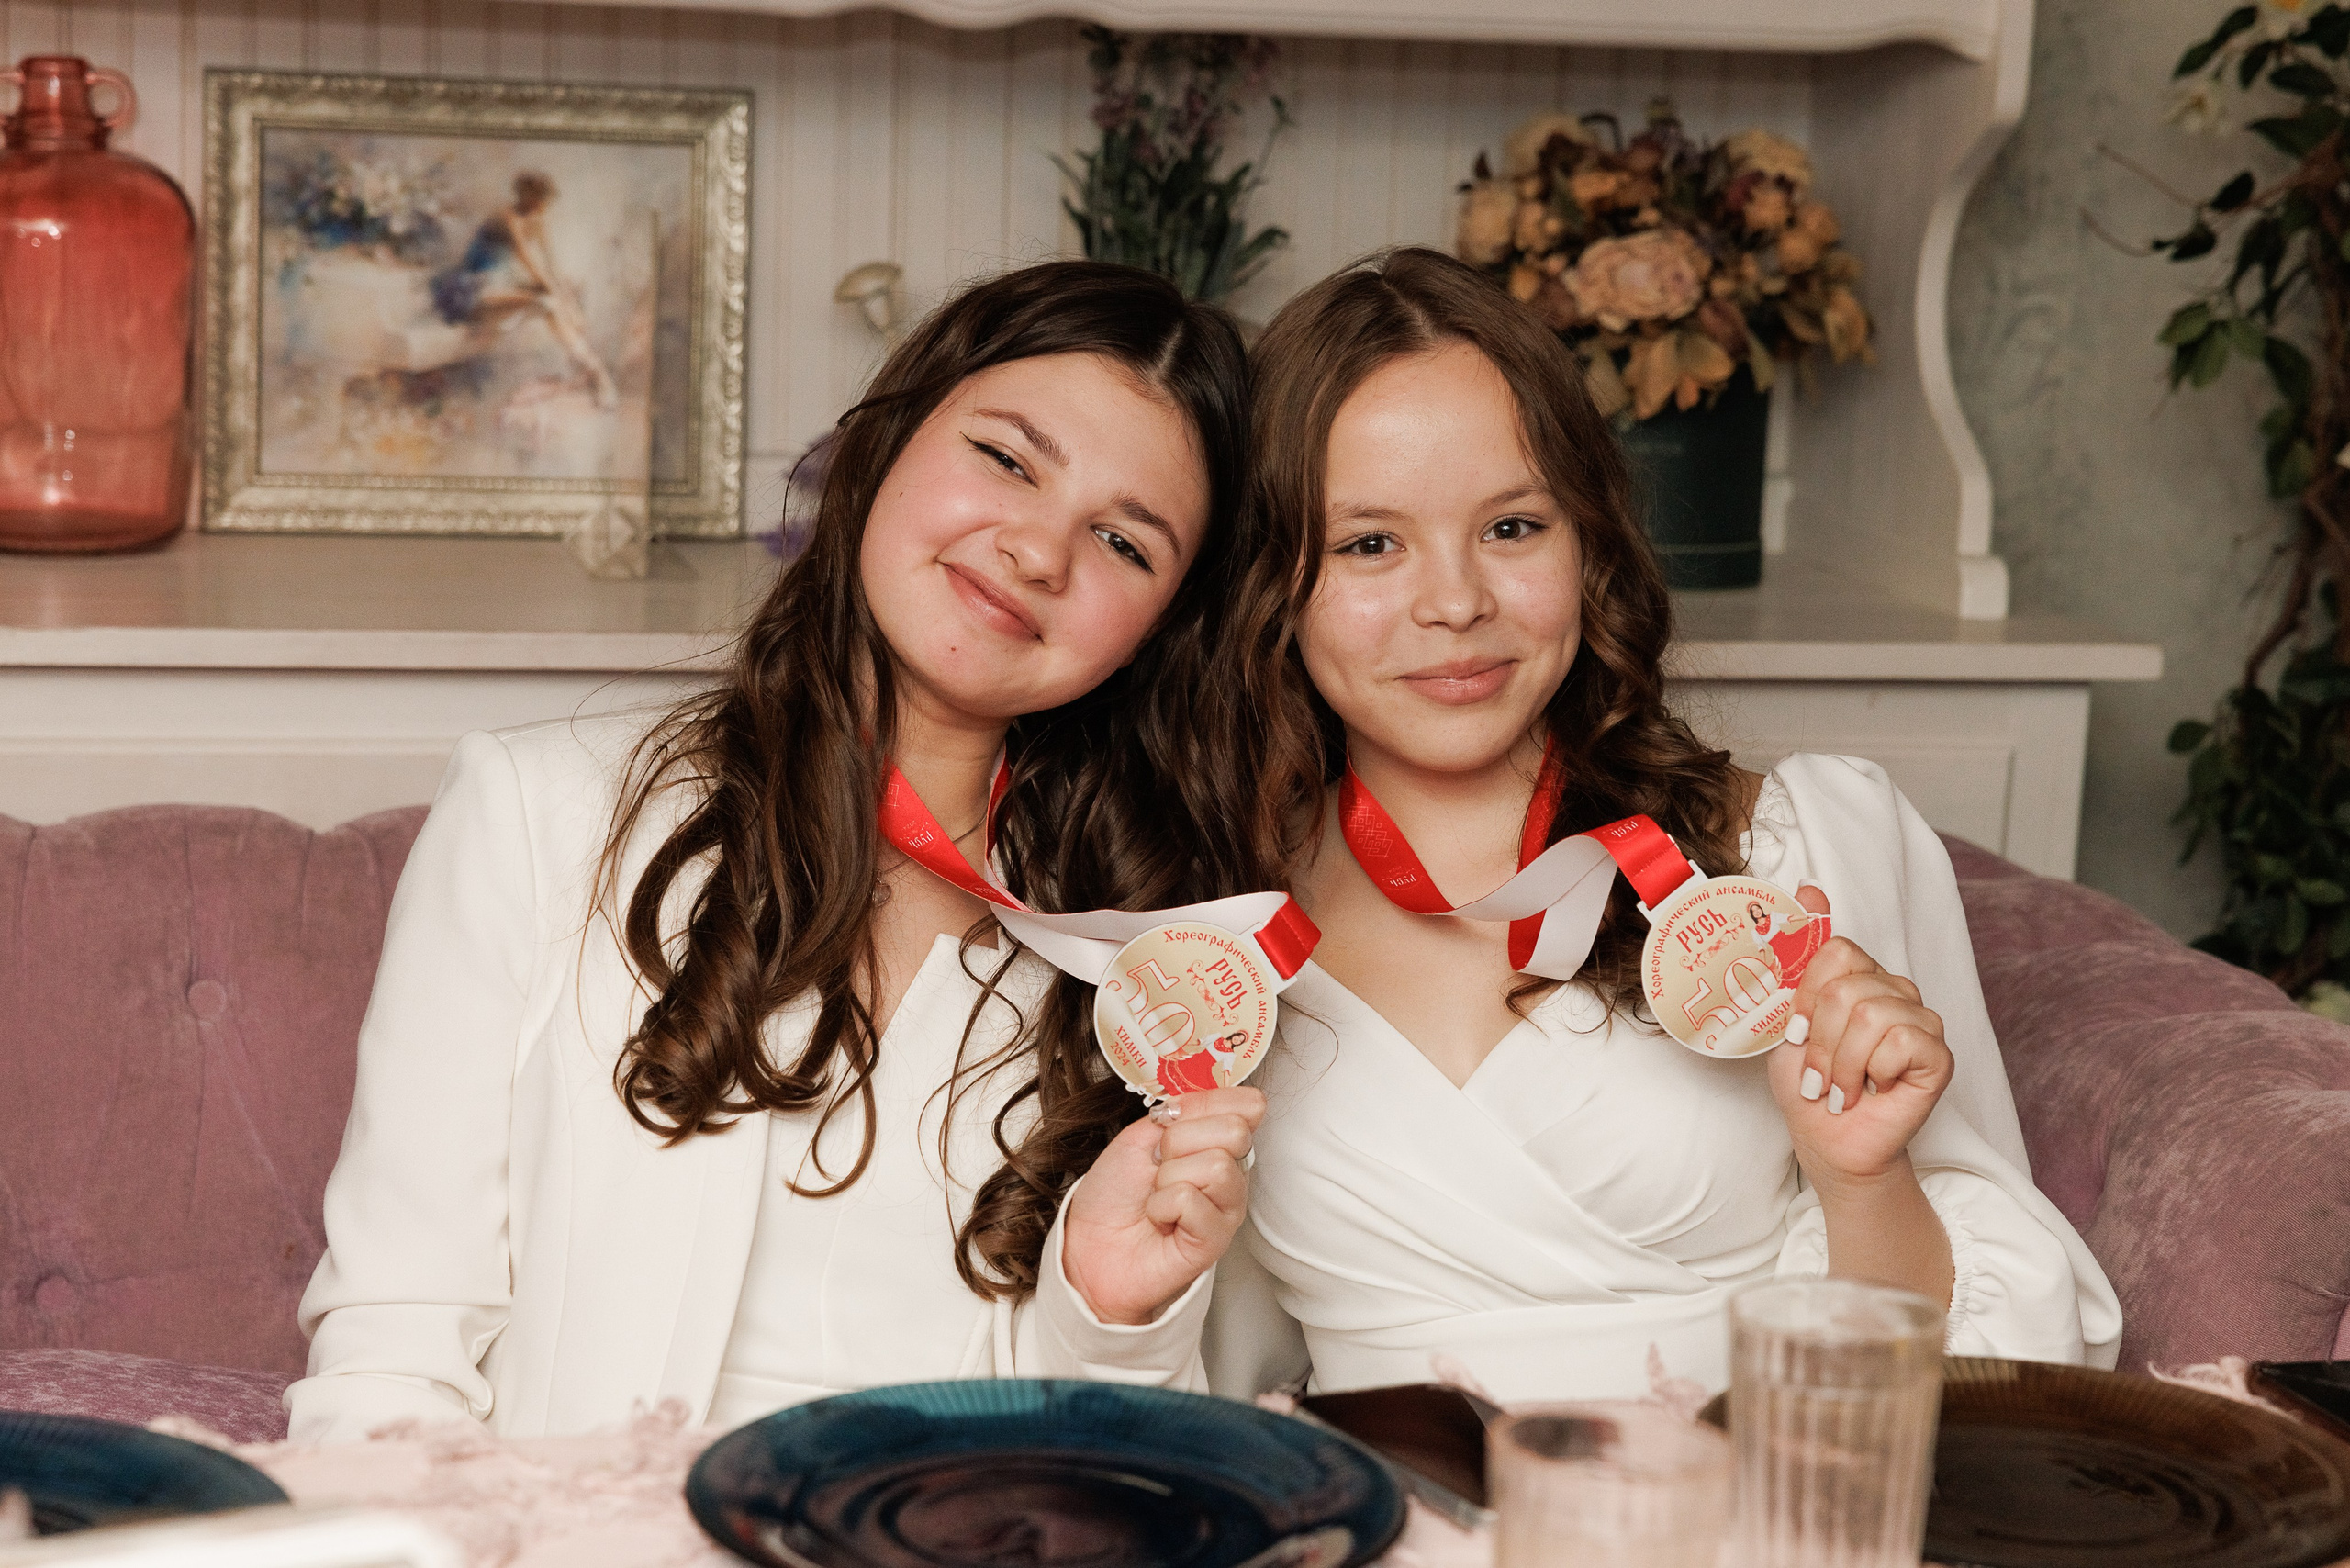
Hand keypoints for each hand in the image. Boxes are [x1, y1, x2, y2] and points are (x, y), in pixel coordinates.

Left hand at [1060, 1086, 1265, 1325]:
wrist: (1090, 1239)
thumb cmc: (1115, 1189)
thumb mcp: (1145, 1131)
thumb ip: (1191, 1108)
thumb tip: (1234, 1095)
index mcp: (1218, 1141)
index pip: (1248, 1105)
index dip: (1204, 1107)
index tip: (1169, 1124)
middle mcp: (1231, 1172)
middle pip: (1235, 1132)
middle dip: (1180, 1142)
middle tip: (1158, 1165)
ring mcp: (1227, 1207)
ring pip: (1216, 1166)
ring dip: (1169, 1177)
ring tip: (1157, 1195)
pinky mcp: (1215, 1239)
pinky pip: (1191, 1200)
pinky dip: (1162, 1206)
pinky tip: (1160, 1219)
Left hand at [1765, 885, 1953, 1191]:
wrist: (1828, 1141)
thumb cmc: (1808, 1084)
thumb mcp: (1785, 1020)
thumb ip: (1794, 959)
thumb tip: (1808, 890)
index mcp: (1859, 977)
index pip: (1837, 950)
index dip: (1808, 995)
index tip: (1796, 1033)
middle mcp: (1894, 990)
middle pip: (1848, 987)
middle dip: (1821, 1040)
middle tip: (1819, 1074)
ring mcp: (1921, 1020)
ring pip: (1871, 1014)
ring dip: (1842, 1062)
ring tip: (1841, 1087)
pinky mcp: (1939, 1055)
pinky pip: (1900, 1041)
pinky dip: (1872, 1072)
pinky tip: (1872, 1091)